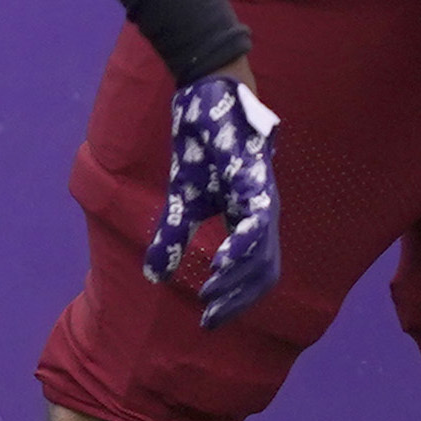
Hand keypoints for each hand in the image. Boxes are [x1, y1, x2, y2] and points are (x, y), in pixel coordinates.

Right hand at [145, 70, 282, 326]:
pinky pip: (258, 220)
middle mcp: (264, 215)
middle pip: (265, 273)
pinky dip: (244, 246)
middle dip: (239, 300)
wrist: (208, 98)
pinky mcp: (253, 178)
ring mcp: (263, 197)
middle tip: (212, 319)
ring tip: (213, 295)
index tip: (209, 322)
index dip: (235, 301)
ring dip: (240, 280)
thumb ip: (173, 236)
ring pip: (265, 253)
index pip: (252, 274)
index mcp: (249, 221)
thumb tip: (155, 275)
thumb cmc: (203, 147)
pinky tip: (223, 261)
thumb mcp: (182, 199)